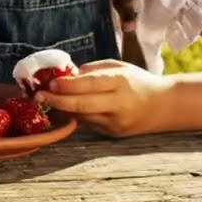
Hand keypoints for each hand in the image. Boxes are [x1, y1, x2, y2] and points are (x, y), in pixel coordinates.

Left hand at [34, 60, 173, 136]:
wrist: (163, 106)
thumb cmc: (136, 81)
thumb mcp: (117, 67)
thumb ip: (92, 70)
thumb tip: (65, 75)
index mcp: (120, 82)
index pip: (89, 84)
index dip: (67, 85)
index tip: (50, 83)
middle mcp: (118, 103)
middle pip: (81, 105)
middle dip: (56, 101)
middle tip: (38, 96)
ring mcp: (116, 121)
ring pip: (81, 117)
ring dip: (61, 109)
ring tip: (46, 101)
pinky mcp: (114, 133)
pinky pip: (88, 124)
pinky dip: (75, 116)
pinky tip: (64, 109)